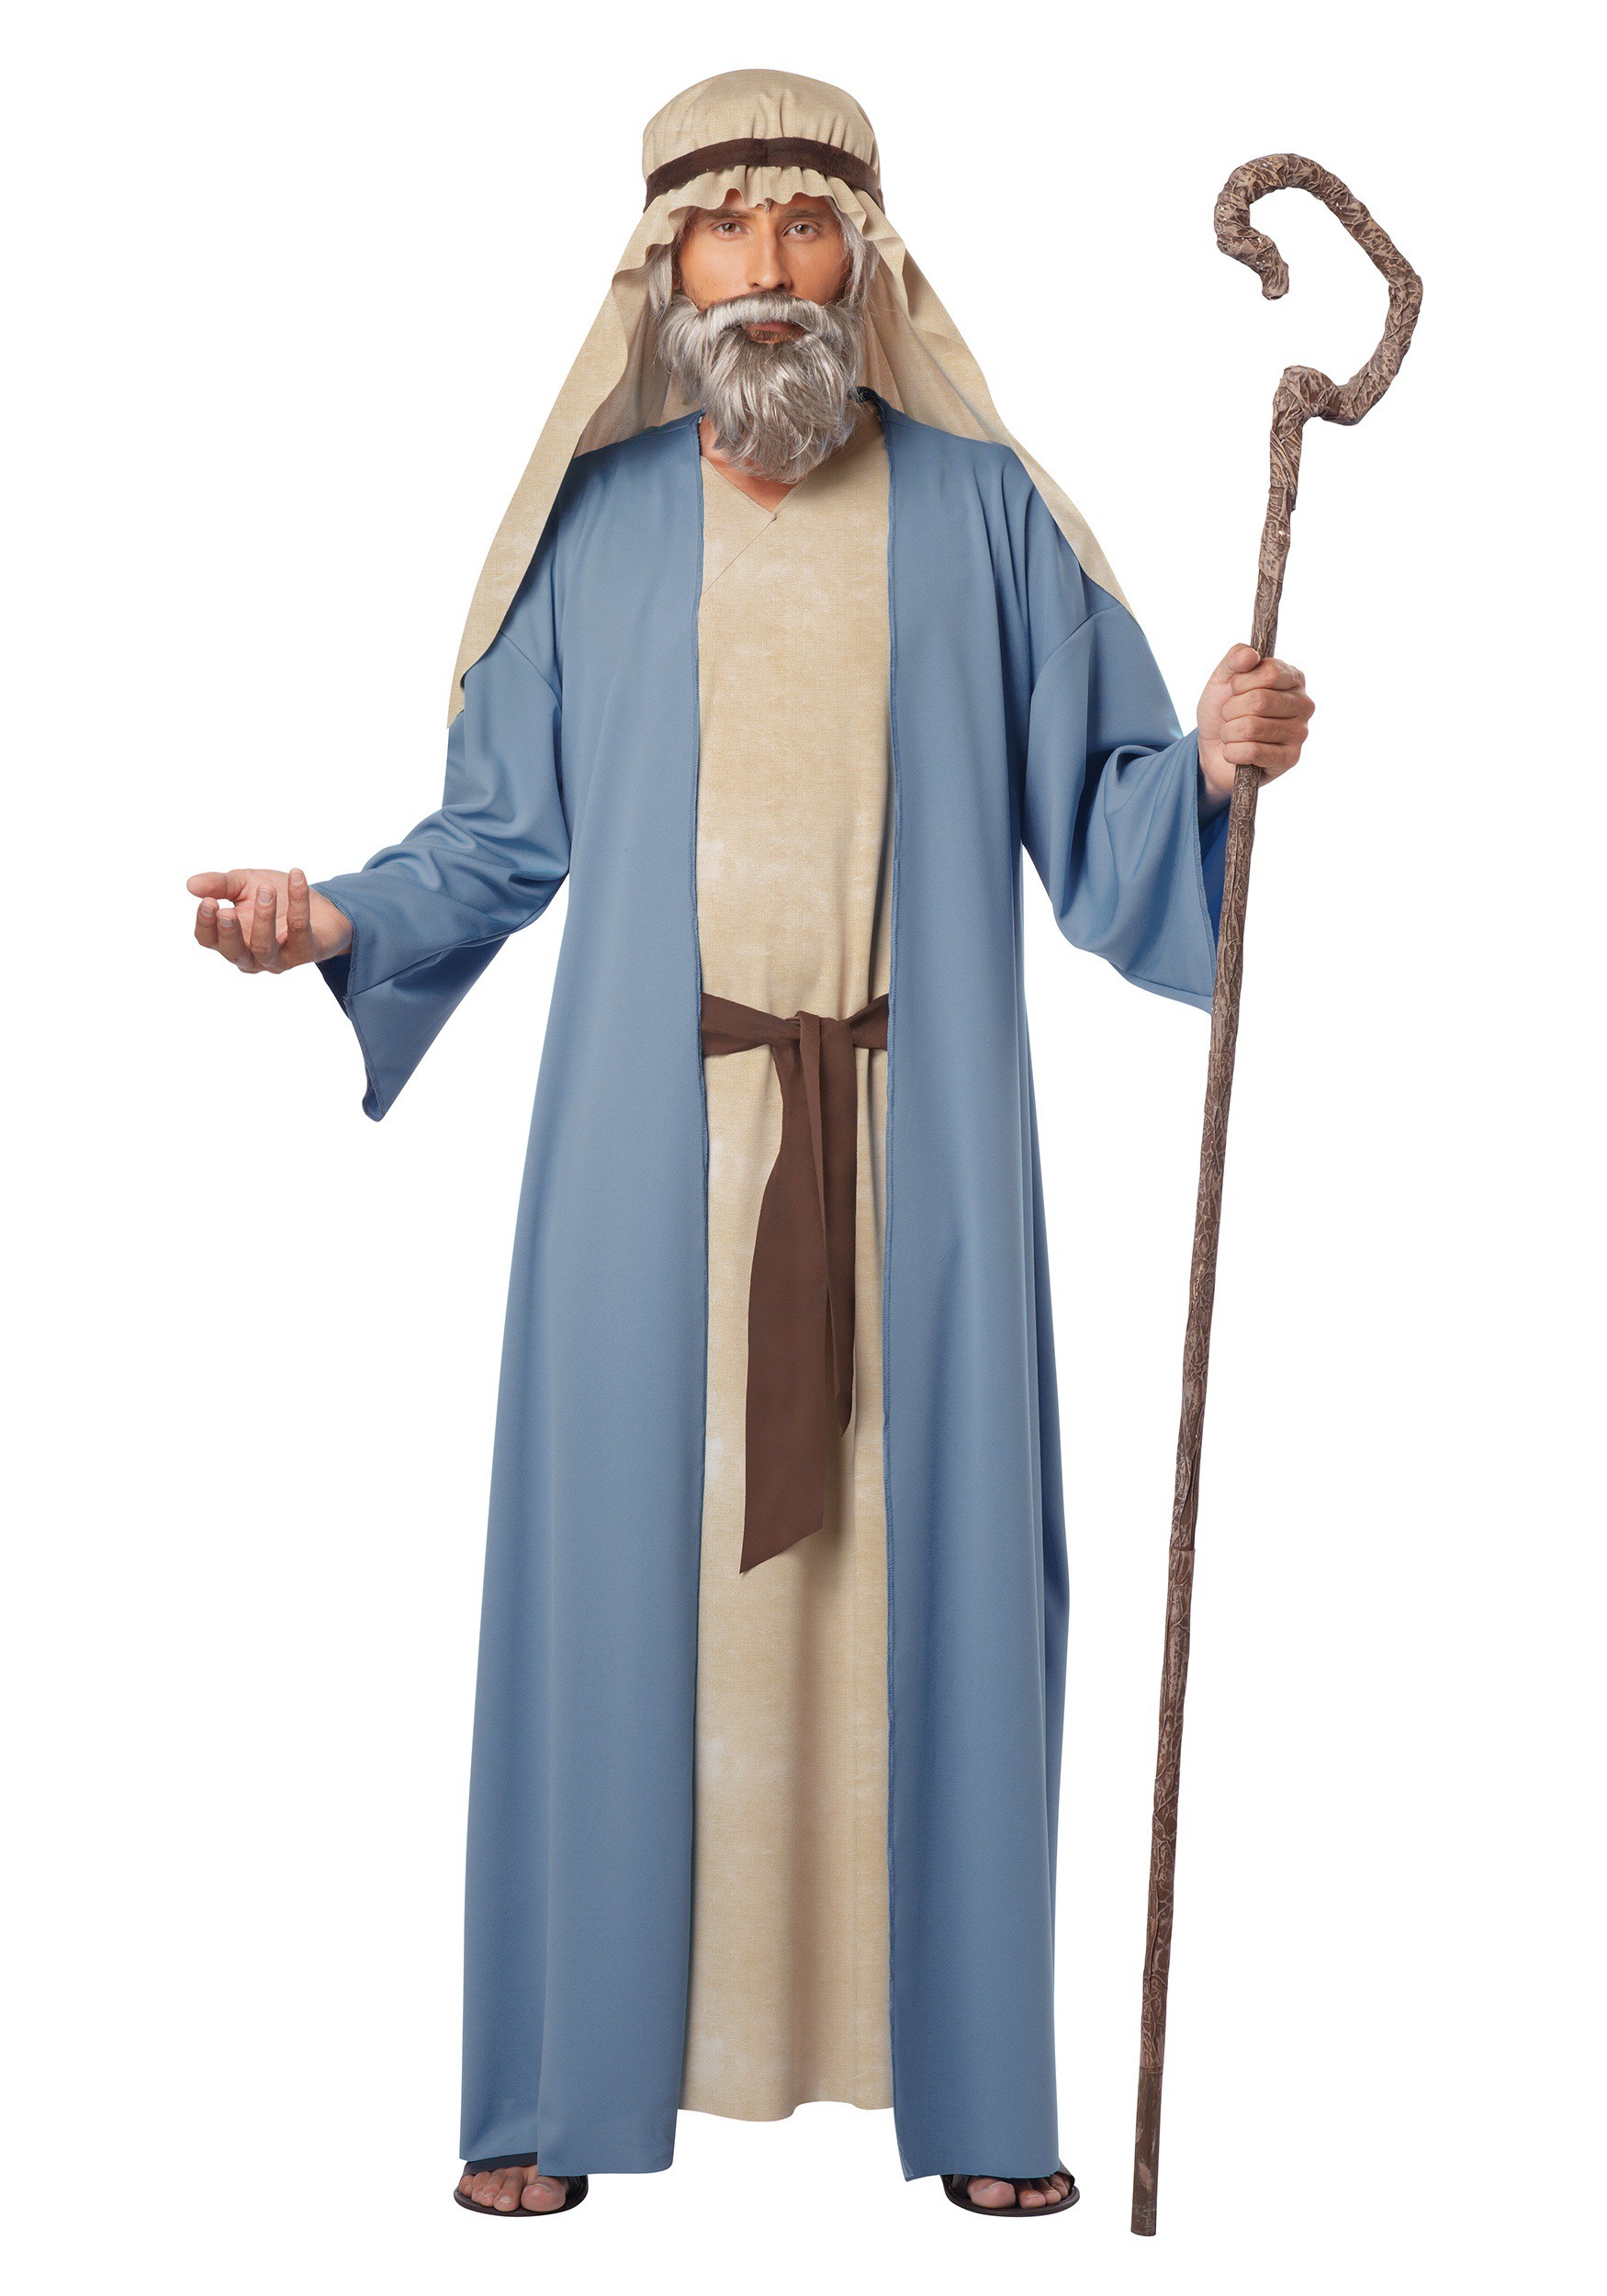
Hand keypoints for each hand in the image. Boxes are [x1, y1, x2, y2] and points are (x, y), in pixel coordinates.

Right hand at [187, 868, 351, 972]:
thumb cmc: (276, 897)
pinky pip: (299, 929)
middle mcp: (252, 955)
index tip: (208, 901)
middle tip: (226, 908)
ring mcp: (279, 958)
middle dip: (229, 931)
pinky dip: (298, 901)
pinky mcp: (306, 952)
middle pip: (233, 952)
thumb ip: (219, 885)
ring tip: (266, 890)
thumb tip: (191, 885)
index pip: (208, 939)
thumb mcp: (244, 884)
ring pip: (265, 946)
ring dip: (263, 917)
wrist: (321, 904)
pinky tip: (297, 876)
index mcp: (232, 938)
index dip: (205, 923)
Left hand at [1196, 645, 1314, 811]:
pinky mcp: (1290, 759)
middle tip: (1229, 716)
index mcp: (1293, 678)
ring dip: (1229, 732)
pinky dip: (1232, 752)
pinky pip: (1252, 751)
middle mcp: (1303, 704)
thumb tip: (1250, 655)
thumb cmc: (1223, 711)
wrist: (1213, 749)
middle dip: (1231, 710)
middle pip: (1259, 701)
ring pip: (1251, 727)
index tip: (1233, 690)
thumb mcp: (1222, 678)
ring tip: (1232, 734)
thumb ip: (1235, 658)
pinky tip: (1235, 752)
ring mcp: (1300, 733)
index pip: (1269, 672)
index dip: (1240, 682)